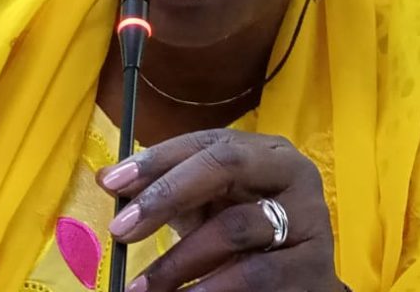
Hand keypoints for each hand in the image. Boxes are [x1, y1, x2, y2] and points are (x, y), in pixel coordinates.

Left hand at [97, 128, 340, 291]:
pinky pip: (254, 275)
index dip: (156, 160)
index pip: (205, 142)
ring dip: (178, 260)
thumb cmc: (247, 235)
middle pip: (225, 167)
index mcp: (265, 150)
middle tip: (120, 231)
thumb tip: (106, 179)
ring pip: (235, 228)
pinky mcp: (313, 268)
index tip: (110, 184)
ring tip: (140, 287)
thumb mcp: (208, 206)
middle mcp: (294, 173)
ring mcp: (309, 219)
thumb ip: (165, 190)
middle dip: (166, 195)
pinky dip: (211, 290)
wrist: (302, 284)